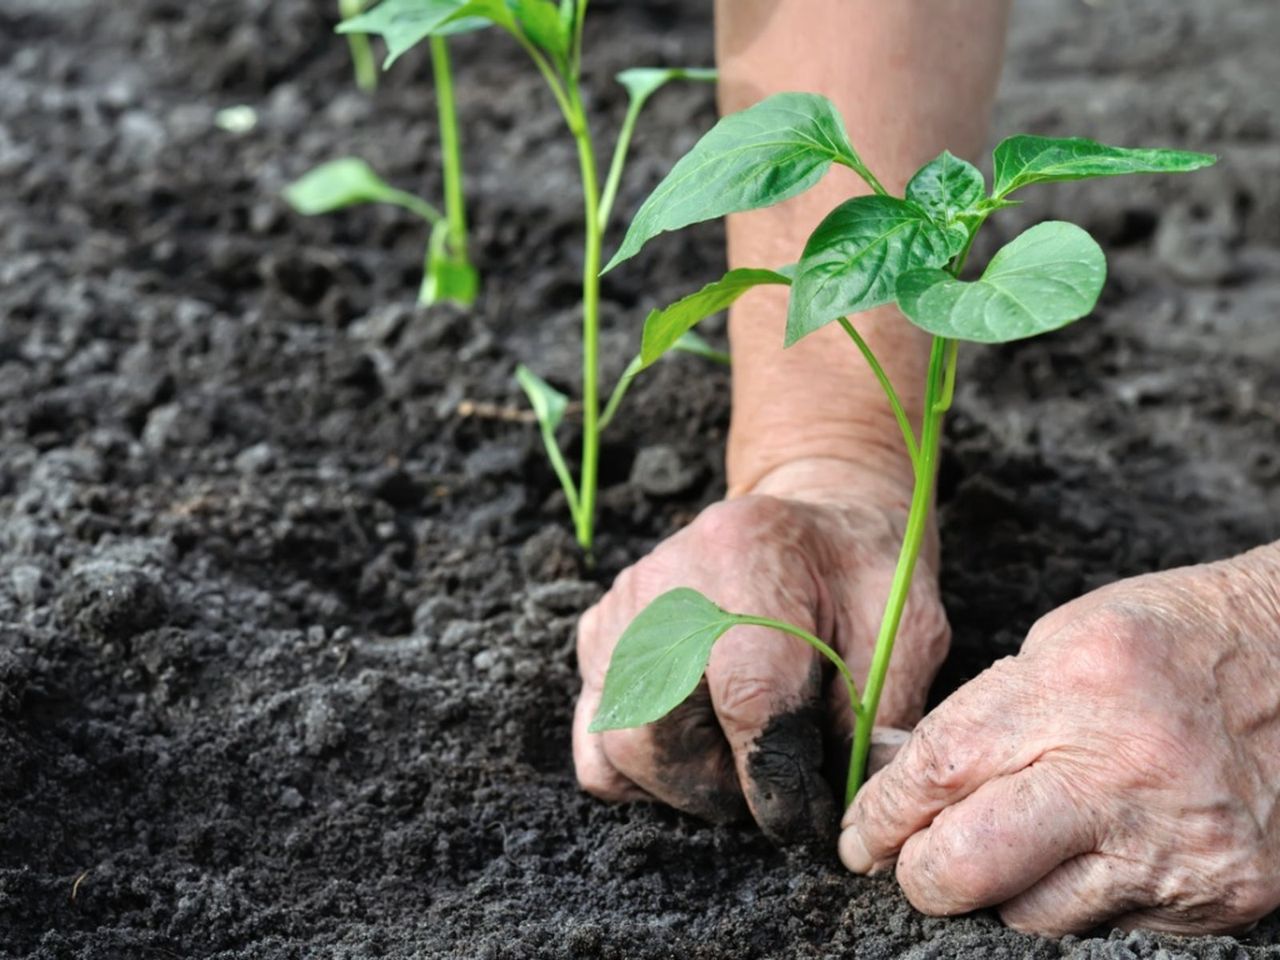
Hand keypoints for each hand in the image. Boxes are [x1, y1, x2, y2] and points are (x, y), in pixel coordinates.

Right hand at [574, 458, 948, 842]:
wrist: (813, 523)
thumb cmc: (861, 577)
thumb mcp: (905, 631)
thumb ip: (878, 717)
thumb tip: (848, 808)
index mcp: (751, 557)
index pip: (748, 696)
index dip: (778, 781)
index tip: (806, 819)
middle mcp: (668, 578)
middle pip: (663, 733)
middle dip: (725, 790)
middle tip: (778, 785)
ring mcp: (622, 607)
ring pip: (622, 744)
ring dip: (685, 781)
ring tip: (741, 756)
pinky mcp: (598, 635)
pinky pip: (596, 738)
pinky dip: (642, 765)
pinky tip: (696, 740)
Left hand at [840, 547, 1279, 934]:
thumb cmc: (1171, 641)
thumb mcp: (1062, 641)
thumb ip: (980, 712)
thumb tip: (895, 769)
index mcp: (1076, 689)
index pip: (938, 770)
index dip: (881, 812)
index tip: (859, 833)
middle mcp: (1125, 774)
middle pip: (969, 864)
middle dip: (919, 875)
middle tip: (909, 863)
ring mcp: (1175, 847)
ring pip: (1032, 916)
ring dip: (1001, 891)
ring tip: (1017, 847)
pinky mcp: (1218, 900)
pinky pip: (1107, 928)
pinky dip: (1078, 900)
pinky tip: (1089, 857)